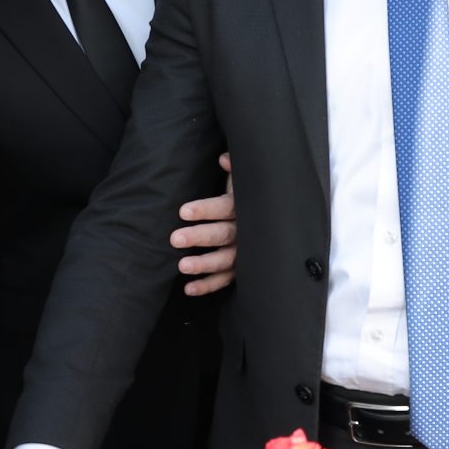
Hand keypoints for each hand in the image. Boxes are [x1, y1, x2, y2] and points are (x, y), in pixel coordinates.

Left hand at [174, 151, 236, 296]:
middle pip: (222, 234)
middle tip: (175, 239)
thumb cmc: (248, 197)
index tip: (183, 211)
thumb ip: (235, 168)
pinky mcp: (241, 270)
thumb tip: (224, 159)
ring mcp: (245, 253)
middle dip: (199, 237)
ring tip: (182, 266)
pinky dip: (208, 286)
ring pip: (225, 260)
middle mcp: (246, 232)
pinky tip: (189, 288)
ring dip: (204, 264)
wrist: (274, 221)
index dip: (205, 209)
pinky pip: (225, 280)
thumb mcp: (243, 181)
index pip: (224, 207)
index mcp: (243, 207)